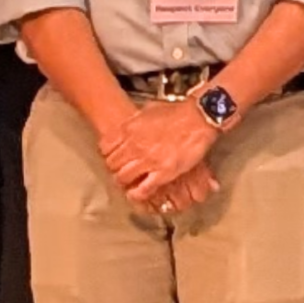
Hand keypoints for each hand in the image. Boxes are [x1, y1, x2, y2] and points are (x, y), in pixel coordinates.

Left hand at [95, 99, 215, 213]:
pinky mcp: (162, 173)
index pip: (105, 147)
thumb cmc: (178, 111)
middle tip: (121, 170)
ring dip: (124, 181)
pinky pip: (142, 189)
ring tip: (128, 182)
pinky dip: (137, 194)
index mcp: (129, 129)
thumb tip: (132, 122)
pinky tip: (136, 194)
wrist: (198, 117)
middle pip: (112, 164)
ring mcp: (147, 161)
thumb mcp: (150, 108)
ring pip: (123, 177)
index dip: (108, 153)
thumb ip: (137, 119)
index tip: (112, 155)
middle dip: (115, 168)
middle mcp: (134, 146)